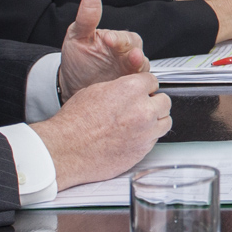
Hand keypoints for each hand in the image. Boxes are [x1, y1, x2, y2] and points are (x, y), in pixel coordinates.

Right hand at [32, 71, 171, 191]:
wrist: (66, 149)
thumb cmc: (74, 123)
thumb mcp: (96, 91)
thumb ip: (120, 88)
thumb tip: (130, 89)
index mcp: (131, 89)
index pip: (153, 81)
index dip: (145, 86)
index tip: (142, 91)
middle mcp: (143, 110)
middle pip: (164, 101)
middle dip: (154, 102)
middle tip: (142, 107)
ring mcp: (145, 132)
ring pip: (166, 121)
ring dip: (156, 120)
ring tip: (141, 122)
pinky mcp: (143, 150)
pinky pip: (155, 140)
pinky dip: (148, 137)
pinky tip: (133, 137)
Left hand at [56, 0, 148, 101]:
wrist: (72, 86)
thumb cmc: (77, 59)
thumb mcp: (78, 37)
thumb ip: (87, 19)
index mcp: (118, 41)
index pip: (126, 37)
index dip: (119, 39)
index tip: (109, 39)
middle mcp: (127, 56)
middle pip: (139, 55)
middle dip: (136, 56)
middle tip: (132, 56)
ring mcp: (129, 74)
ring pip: (142, 73)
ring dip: (139, 73)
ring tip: (133, 75)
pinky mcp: (129, 89)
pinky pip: (137, 89)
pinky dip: (135, 90)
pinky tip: (126, 91)